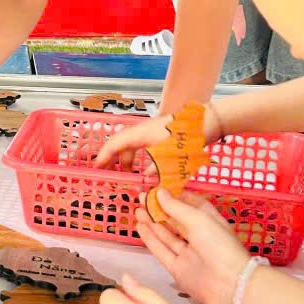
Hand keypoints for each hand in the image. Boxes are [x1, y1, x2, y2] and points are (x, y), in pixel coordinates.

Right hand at [93, 105, 221, 170]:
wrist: (206, 121)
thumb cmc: (186, 136)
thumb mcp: (169, 157)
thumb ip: (155, 171)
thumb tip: (146, 182)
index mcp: (139, 134)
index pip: (114, 144)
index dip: (103, 156)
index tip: (97, 168)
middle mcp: (141, 131)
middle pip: (120, 145)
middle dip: (114, 160)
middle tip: (110, 174)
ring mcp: (150, 132)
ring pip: (132, 146)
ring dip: (127, 160)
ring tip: (128, 175)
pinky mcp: (159, 134)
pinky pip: (142, 147)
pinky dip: (138, 157)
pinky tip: (145, 169)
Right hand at [136, 189, 248, 303]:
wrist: (229, 284)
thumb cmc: (219, 246)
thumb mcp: (199, 219)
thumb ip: (176, 207)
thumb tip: (159, 192)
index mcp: (209, 221)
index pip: (190, 204)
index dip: (174, 196)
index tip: (157, 188)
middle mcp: (198, 235)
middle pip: (175, 219)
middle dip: (159, 209)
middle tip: (142, 198)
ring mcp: (187, 253)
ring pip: (166, 235)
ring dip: (152, 222)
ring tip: (137, 210)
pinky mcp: (177, 268)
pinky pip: (162, 250)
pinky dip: (151, 239)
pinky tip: (140, 227)